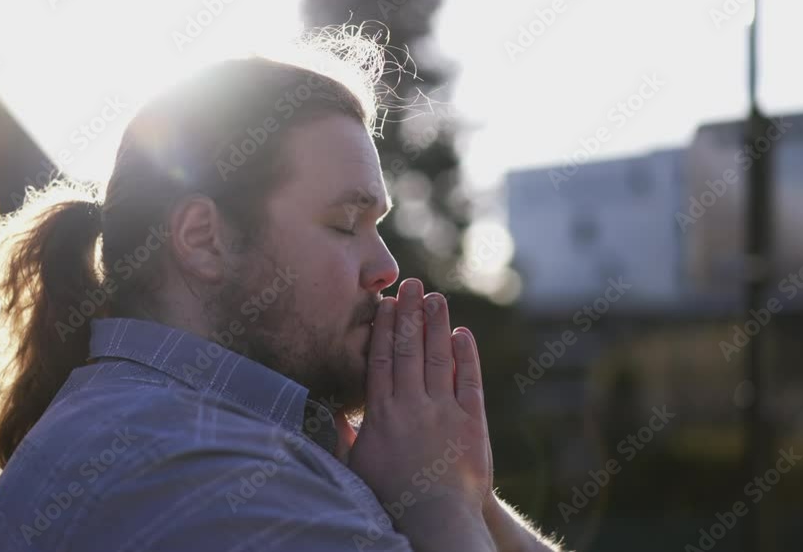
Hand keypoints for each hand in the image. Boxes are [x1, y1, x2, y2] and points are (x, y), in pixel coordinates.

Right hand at [348, 278, 493, 529]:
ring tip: (435, 297)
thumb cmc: (391, 496)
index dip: (384, 328)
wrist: (435, 519)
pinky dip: (466, 356)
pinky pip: (468, 381)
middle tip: (411, 284)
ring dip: (437, 324)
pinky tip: (462, 334)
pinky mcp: (471, 422)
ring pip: (439, 357)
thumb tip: (332, 413)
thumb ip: (345, 435)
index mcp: (381, 413)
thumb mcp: (357, 465)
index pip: (382, 359)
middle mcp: (411, 405)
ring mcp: (443, 411)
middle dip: (409, 313)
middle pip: (409, 349)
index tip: (385, 303)